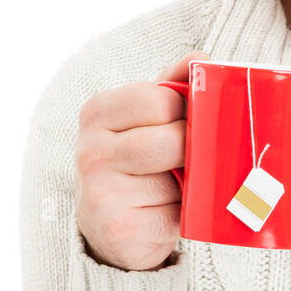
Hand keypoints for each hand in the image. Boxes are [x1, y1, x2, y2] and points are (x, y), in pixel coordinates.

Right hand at [74, 50, 207, 270]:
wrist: (108, 227)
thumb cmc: (134, 160)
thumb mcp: (145, 118)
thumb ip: (172, 86)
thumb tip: (200, 58)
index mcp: (97, 113)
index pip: (159, 99)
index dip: (183, 110)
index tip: (180, 122)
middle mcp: (90, 152)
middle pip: (172, 138)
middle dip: (191, 147)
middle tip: (185, 156)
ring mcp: (102, 195)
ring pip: (181, 177)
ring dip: (191, 181)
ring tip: (175, 184)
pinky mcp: (122, 232)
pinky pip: (180, 214)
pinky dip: (187, 214)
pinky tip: (168, 211)